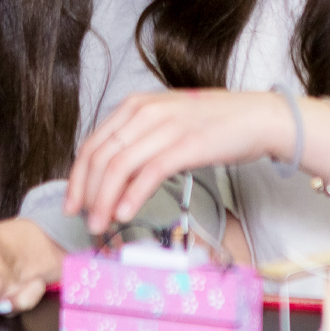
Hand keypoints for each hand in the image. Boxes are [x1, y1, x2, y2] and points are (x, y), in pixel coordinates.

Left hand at [65, 89, 289, 233]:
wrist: (256, 117)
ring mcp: (166, 127)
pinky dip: (132, 195)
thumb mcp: (166, 124)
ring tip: (100, 224)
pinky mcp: (186, 144)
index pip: (92, 143)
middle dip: (86, 193)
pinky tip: (124, 213)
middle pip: (100, 156)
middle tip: (83, 219)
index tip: (72, 203)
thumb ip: (138, 142)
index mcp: (135, 106)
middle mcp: (145, 112)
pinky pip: (149, 172)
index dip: (77, 177)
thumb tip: (111, 179)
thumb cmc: (212, 124)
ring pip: (119, 166)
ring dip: (103, 200)